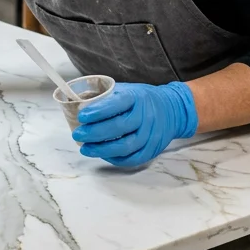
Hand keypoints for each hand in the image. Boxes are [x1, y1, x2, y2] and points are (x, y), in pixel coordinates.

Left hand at [72, 82, 197, 166]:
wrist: (172, 109)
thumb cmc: (142, 100)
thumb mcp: (126, 90)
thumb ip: (106, 97)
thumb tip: (77, 105)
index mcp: (136, 98)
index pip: (116, 104)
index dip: (98, 111)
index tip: (82, 116)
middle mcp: (145, 116)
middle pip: (119, 128)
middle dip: (94, 133)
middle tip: (78, 134)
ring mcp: (151, 134)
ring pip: (125, 146)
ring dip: (102, 150)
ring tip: (85, 148)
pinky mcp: (153, 149)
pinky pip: (133, 158)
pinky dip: (115, 159)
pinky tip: (102, 154)